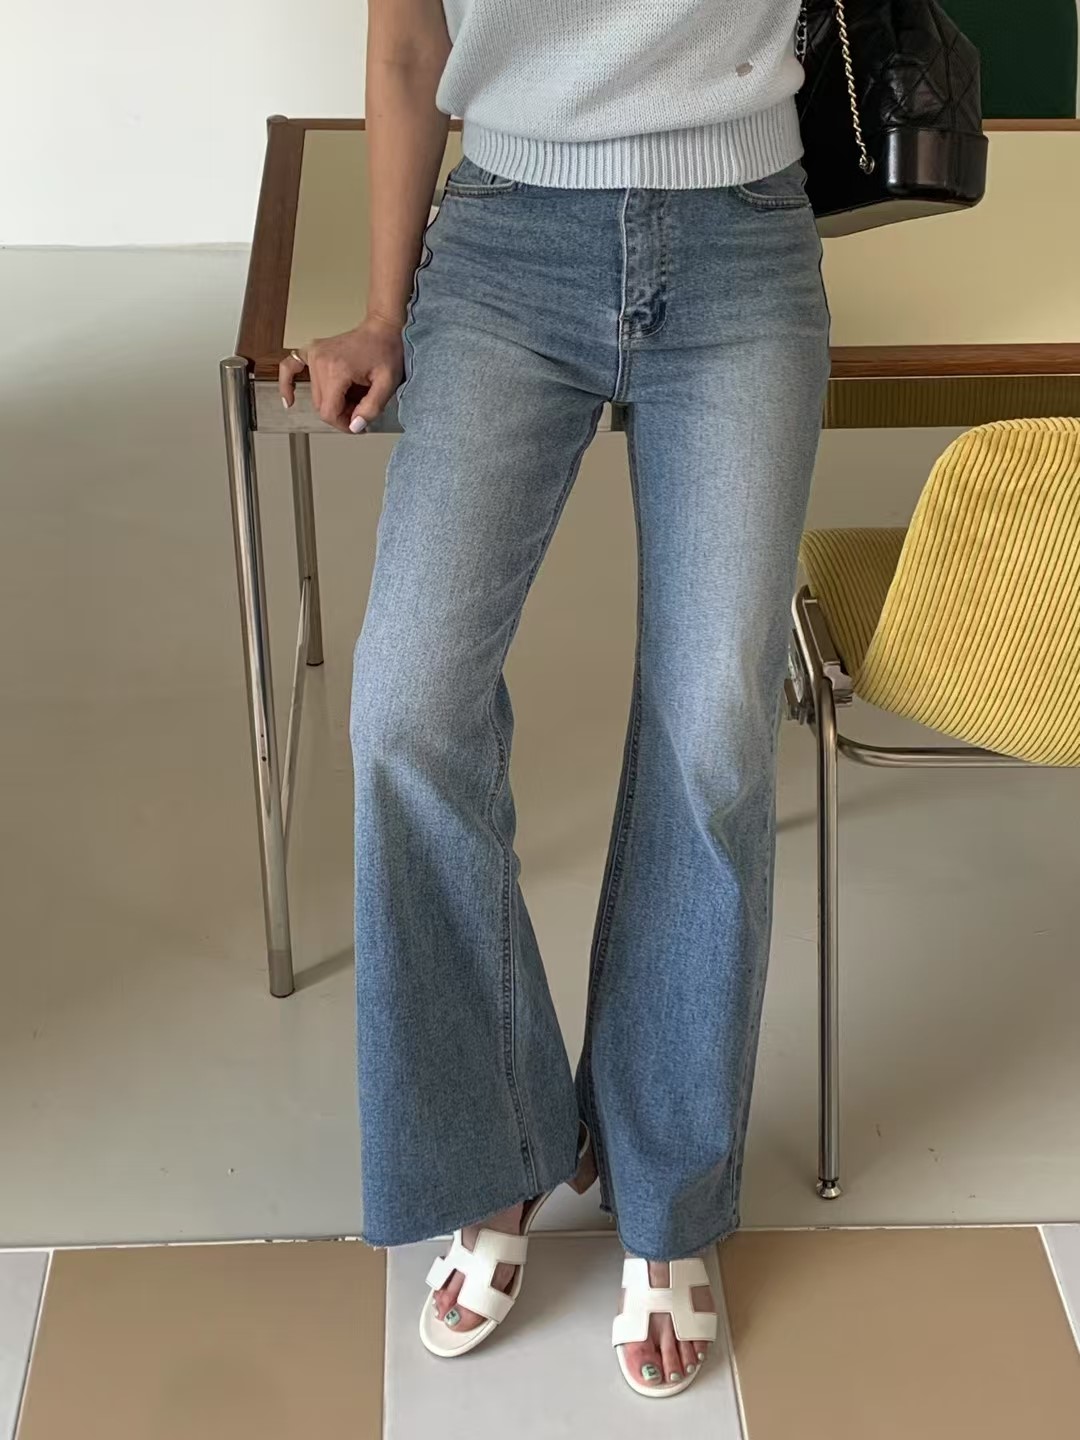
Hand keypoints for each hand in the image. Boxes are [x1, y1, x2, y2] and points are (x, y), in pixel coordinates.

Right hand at [278, 314, 403, 432]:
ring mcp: (313, 354)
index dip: (343, 424)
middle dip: (340, 414)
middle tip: (360, 410)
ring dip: (332, 402)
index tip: (357, 426)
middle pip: (321, 405)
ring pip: (314, 396)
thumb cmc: (386, 351)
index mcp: (337, 370)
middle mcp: (320, 360)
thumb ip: (372, 408)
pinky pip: (290, 367)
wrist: (381, 329)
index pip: (328, 412)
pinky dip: (287, 383)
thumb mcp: (387, 384)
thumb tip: (354, 426)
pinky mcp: (311, 350)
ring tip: (353, 396)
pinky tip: (289, 399)